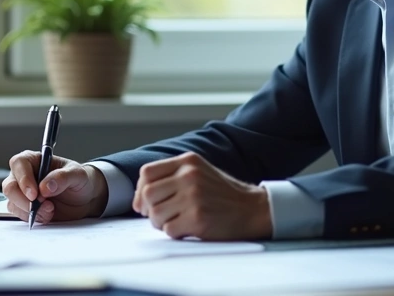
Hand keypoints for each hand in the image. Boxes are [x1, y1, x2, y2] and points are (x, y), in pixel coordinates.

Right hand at [2, 152, 108, 224]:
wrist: (84, 199)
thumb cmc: (79, 180)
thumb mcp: (77, 175)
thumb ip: (63, 177)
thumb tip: (45, 186)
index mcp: (34, 160)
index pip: (19, 164)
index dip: (24, 179)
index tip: (35, 194)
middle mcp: (24, 175)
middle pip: (10, 186)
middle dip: (25, 200)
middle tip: (45, 205)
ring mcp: (22, 193)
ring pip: (13, 203)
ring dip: (31, 211)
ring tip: (51, 210)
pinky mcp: (25, 208)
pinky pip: (20, 215)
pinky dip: (33, 218)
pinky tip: (48, 215)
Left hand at [132, 152, 271, 240]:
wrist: (253, 209)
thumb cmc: (223, 194)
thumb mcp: (200, 172)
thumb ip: (172, 176)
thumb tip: (140, 197)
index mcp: (188, 161)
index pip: (146, 173)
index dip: (140, 190)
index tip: (145, 203)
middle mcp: (189, 175)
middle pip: (147, 194)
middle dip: (149, 209)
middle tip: (160, 216)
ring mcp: (193, 196)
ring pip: (155, 214)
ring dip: (161, 223)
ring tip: (177, 221)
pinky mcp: (198, 218)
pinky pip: (169, 229)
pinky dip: (174, 232)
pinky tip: (188, 228)